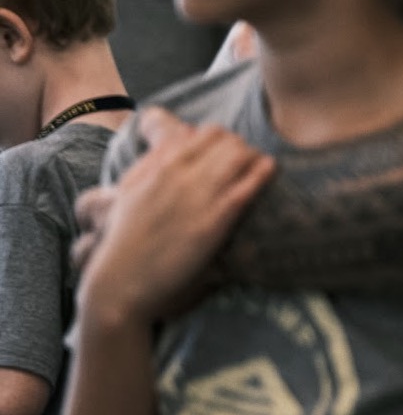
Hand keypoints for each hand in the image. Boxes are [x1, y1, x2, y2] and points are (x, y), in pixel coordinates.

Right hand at [74, 112, 273, 328]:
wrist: (120, 282)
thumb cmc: (126, 238)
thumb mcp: (131, 189)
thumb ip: (155, 160)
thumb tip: (181, 135)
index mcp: (162, 165)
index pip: (210, 132)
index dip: (226, 141)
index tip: (230, 155)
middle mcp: (180, 174)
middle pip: (231, 141)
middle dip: (244, 149)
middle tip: (248, 166)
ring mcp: (197, 196)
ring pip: (242, 156)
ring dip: (256, 160)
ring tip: (260, 172)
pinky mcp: (212, 222)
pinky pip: (248, 186)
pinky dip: (263, 174)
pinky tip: (270, 173)